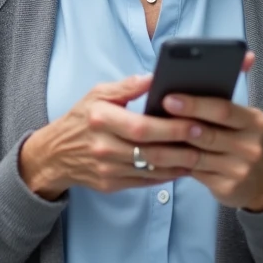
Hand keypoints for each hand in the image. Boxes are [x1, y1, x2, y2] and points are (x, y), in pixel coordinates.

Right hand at [19, 74, 204, 199]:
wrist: (55, 154)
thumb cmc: (82, 119)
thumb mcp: (97, 94)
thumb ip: (127, 86)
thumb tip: (155, 77)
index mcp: (100, 119)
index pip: (141, 126)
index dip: (170, 126)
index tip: (195, 120)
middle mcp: (103, 147)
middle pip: (150, 150)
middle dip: (182, 145)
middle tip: (206, 138)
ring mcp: (107, 169)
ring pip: (151, 169)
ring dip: (180, 163)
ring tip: (202, 153)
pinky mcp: (111, 185)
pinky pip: (145, 182)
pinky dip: (167, 175)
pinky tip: (183, 167)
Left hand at [163, 52, 262, 211]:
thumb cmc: (242, 140)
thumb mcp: (243, 120)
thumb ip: (221, 103)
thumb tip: (195, 75)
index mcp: (255, 121)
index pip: (223, 109)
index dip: (195, 104)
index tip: (168, 98)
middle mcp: (251, 146)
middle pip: (208, 134)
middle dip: (177, 126)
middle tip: (149, 118)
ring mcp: (240, 170)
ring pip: (196, 157)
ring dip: (168, 149)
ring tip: (144, 140)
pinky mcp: (228, 188)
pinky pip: (195, 174)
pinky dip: (174, 165)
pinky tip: (157, 159)